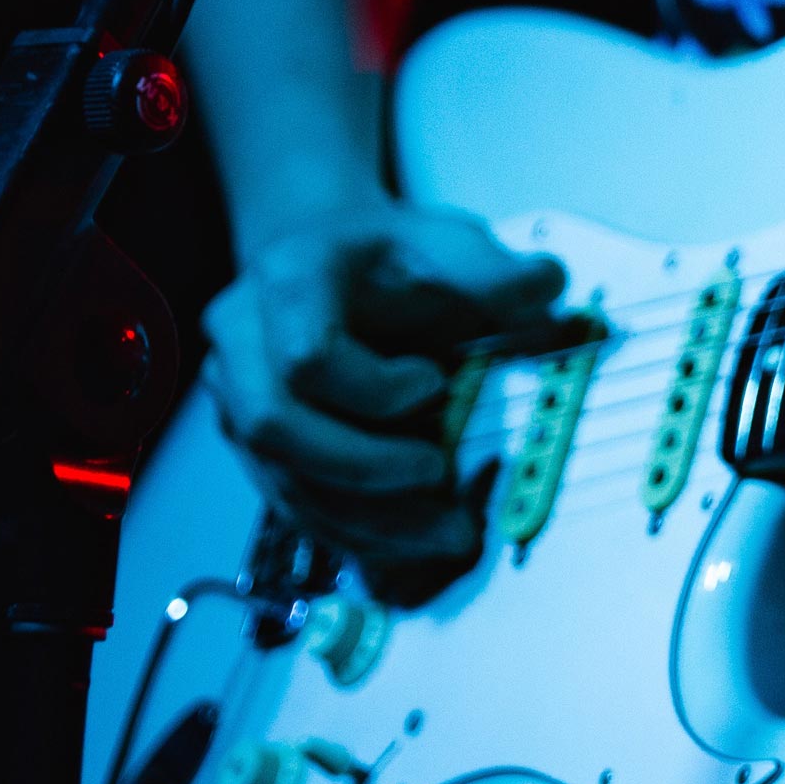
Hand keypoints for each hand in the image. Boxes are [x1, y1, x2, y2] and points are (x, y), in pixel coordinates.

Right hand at [200, 201, 566, 568]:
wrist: (335, 262)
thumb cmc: (393, 254)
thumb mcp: (448, 243)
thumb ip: (495, 270)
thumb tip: (546, 287)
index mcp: (287, 281)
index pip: (306, 356)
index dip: (373, 387)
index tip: (435, 382)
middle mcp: (242, 345)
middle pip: (274, 428)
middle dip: (365, 467)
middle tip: (440, 473)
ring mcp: (238, 402)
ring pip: (285, 482)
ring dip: (372, 520)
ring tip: (452, 532)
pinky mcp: (259, 451)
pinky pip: (297, 509)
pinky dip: (362, 534)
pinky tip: (421, 540)